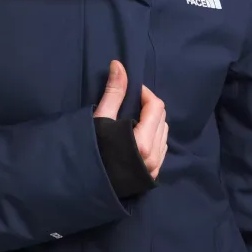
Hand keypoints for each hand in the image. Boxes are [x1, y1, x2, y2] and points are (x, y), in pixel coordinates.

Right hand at [93, 60, 168, 179]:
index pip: (156, 106)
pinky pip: (162, 146)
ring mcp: (155, 166)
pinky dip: (154, 135)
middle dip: (149, 105)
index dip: (145, 93)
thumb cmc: (91, 152)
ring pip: (164, 132)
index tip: (132, 90)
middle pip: (162, 118)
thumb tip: (119, 64)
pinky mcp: (153, 174)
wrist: (87, 186)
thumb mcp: (101, 120)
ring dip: (153, 120)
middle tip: (131, 102)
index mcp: (143, 142)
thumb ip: (114, 93)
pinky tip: (138, 134)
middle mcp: (154, 155)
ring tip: (134, 118)